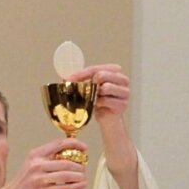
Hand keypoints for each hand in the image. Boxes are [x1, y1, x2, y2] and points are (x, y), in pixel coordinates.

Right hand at [0, 137, 88, 188]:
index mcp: (35, 155)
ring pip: (66, 175)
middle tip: (84, 169)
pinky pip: (63, 188)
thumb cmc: (23, 183)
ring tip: (83, 178)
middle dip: (79, 166)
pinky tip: (80, 186)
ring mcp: (39, 178)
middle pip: (65, 161)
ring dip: (78, 176)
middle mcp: (36, 164)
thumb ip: (47, 160)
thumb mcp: (32, 165)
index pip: (58, 144)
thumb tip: (69, 159)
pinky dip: (74, 187)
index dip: (74, 144)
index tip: (84, 148)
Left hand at [67, 62, 141, 188]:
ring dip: (94, 93)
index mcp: (115, 72)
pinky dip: (99, 103)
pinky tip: (97, 106)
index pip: (96, 68)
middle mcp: (123, 80)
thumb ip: (81, 81)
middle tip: (79, 89)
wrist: (108, 121)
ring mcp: (125, 92)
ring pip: (105, 87)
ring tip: (92, 99)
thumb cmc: (98, 103)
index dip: (81, 73)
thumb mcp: (89, 89)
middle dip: (88, 82)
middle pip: (102, 74)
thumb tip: (63, 78)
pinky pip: (107, 100)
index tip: (68, 78)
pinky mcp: (123, 104)